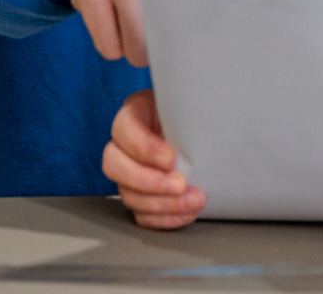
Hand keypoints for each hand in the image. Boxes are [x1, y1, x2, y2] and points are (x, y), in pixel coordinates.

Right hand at [102, 89, 206, 228]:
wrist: (204, 132)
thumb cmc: (196, 114)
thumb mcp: (191, 104)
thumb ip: (190, 111)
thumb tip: (208, 118)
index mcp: (136, 112)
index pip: (124, 129)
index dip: (144, 148)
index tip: (172, 159)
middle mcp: (124, 143)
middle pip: (114, 165)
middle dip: (149, 181)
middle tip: (181, 184)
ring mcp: (128, 172)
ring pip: (128, 194)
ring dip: (162, 204)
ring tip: (194, 201)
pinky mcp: (139, 195)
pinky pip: (141, 214)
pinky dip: (164, 219)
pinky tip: (187, 213)